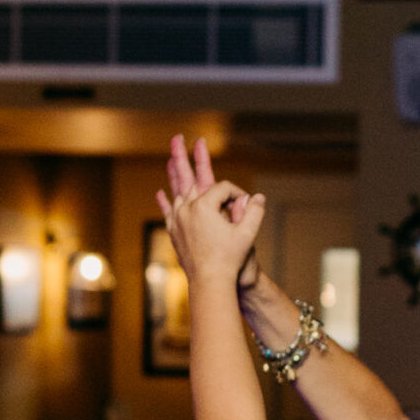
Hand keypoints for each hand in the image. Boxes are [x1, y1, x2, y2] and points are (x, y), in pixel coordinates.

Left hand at [158, 135, 265, 289]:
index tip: (246, 207)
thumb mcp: (247, 234)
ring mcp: (178, 220)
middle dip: (185, 156)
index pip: (222, 189)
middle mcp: (187, 209)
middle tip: (179, 137)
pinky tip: (161, 193)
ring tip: (170, 159)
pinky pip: (169, 211)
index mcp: (204, 206)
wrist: (210, 282)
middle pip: (189, 177)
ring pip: (177, 191)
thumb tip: (258, 197)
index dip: (237, 195)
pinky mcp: (174, 232)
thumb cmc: (230, 259)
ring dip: (175, 174)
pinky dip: (165, 201)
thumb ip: (254, 212)